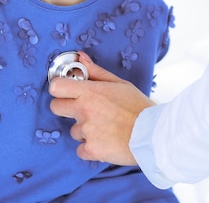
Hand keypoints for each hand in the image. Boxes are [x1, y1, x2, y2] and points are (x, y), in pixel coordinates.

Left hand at [49, 51, 153, 165]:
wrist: (153, 134)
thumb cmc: (139, 108)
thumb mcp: (120, 84)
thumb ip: (96, 72)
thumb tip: (80, 57)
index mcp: (90, 92)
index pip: (56, 87)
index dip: (60, 88)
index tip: (67, 90)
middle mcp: (84, 111)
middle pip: (56, 108)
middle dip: (67, 108)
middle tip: (85, 110)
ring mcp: (86, 131)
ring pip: (74, 131)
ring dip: (85, 131)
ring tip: (106, 128)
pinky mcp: (91, 150)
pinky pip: (81, 150)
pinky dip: (91, 148)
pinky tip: (106, 142)